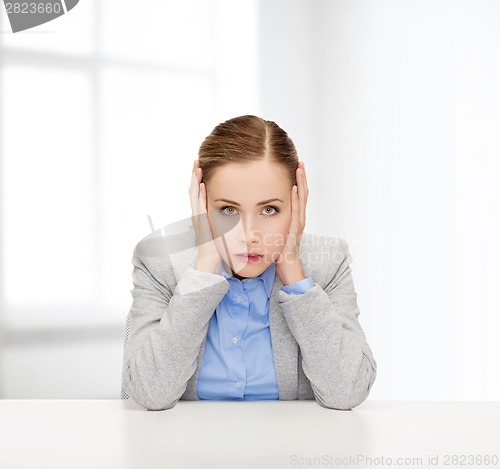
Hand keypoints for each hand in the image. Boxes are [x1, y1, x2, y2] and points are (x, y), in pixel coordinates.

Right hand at [189, 160, 221, 273]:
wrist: (210, 259)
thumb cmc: (217, 245)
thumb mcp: (221, 227)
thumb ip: (223, 216)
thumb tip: (231, 209)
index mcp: (201, 213)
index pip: (198, 192)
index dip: (199, 178)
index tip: (202, 166)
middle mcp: (197, 213)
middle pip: (193, 189)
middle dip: (194, 175)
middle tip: (197, 160)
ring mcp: (197, 217)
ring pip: (194, 195)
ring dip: (194, 180)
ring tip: (197, 167)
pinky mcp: (200, 222)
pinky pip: (198, 205)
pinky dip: (199, 194)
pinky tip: (200, 185)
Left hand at [275, 161, 308, 284]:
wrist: (287, 265)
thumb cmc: (280, 249)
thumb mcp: (276, 230)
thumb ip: (273, 220)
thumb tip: (264, 211)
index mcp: (295, 217)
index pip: (298, 195)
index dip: (298, 181)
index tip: (295, 167)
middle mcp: (299, 217)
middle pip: (303, 192)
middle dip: (301, 177)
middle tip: (300, 162)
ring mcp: (299, 222)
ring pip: (302, 198)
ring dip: (301, 183)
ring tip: (299, 169)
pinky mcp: (296, 228)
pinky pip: (297, 210)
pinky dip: (297, 198)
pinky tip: (295, 187)